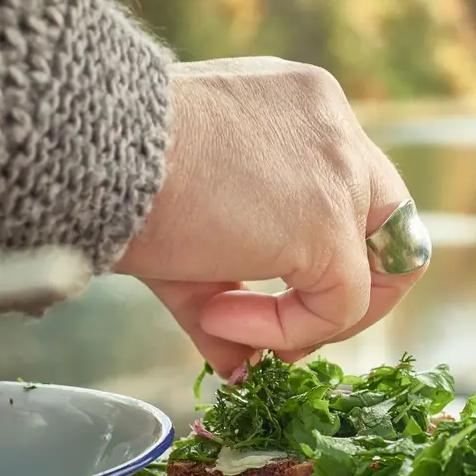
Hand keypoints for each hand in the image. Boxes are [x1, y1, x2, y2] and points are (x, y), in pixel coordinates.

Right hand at [115, 58, 425, 375]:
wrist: (81, 145)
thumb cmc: (113, 170)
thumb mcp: (188, 223)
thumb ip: (227, 292)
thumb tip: (240, 366)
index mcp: (304, 108)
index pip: (358, 191)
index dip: (334, 255)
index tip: (275, 292)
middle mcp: (335, 127)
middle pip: (395, 225)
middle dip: (355, 295)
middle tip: (292, 336)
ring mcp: (340, 169)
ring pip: (384, 268)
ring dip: (317, 319)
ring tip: (231, 324)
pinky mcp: (326, 219)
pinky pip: (340, 301)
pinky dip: (290, 329)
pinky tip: (221, 318)